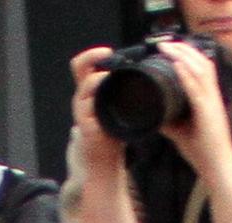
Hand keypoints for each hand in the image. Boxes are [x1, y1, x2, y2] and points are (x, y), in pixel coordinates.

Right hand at [69, 46, 124, 175]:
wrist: (104, 161)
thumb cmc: (113, 136)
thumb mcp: (122, 111)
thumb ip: (128, 97)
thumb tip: (153, 85)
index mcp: (92, 91)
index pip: (86, 65)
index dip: (94, 55)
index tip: (110, 51)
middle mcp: (83, 97)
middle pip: (78, 67)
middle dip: (92, 57)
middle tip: (108, 54)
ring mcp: (82, 110)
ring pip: (84, 87)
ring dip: (97, 79)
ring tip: (109, 76)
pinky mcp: (85, 125)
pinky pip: (88, 108)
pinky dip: (97, 101)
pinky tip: (108, 99)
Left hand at [156, 40, 231, 182]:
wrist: (218, 169)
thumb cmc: (204, 154)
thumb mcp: (181, 134)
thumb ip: (170, 122)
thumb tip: (154, 115)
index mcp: (209, 101)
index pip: (202, 70)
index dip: (188, 56)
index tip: (171, 49)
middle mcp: (213, 99)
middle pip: (202, 63)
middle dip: (183, 50)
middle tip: (164, 43)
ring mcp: (212, 104)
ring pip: (201, 70)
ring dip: (183, 56)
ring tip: (167, 48)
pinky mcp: (208, 113)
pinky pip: (197, 88)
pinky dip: (186, 74)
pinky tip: (176, 65)